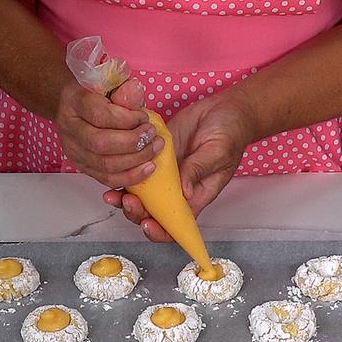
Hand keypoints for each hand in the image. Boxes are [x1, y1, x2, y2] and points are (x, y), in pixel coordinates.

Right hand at [54, 78, 164, 187]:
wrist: (73, 105)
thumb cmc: (95, 93)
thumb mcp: (109, 83)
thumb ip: (123, 90)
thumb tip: (136, 89)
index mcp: (74, 101)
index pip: (100, 116)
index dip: (127, 120)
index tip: (144, 118)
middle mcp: (69, 128)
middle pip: (101, 144)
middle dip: (133, 143)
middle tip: (152, 136)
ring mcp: (73, 150)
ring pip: (105, 165)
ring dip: (136, 160)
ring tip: (154, 150)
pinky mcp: (81, 166)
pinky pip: (106, 178)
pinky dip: (130, 176)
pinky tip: (147, 168)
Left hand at [104, 91, 256, 241]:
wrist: (223, 109)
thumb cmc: (230, 133)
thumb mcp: (218, 151)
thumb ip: (199, 169)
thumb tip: (183, 192)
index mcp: (196, 195)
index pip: (177, 224)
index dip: (161, 231)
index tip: (148, 224)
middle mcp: (177, 189)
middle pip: (152, 213)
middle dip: (136, 214)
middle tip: (127, 201)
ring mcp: (164, 175)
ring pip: (140, 195)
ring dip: (124, 199)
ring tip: (112, 195)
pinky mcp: (154, 158)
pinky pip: (135, 170)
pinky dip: (122, 174)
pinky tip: (112, 171)